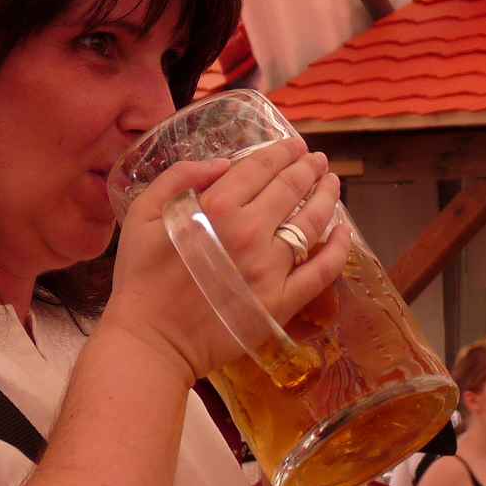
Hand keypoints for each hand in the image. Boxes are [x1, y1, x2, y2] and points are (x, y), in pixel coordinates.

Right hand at [103, 138, 350, 380]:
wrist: (151, 339)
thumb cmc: (141, 278)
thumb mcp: (142, 214)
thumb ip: (178, 177)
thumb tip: (222, 163)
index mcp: (217, 206)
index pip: (261, 167)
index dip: (281, 151)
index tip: (295, 146)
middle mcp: (251, 231)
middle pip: (292, 188)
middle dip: (308, 168)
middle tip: (318, 161)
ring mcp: (271, 268)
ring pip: (312, 222)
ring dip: (327, 197)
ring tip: (333, 184)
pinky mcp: (282, 301)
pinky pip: (321, 271)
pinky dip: (338, 248)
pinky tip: (344, 231)